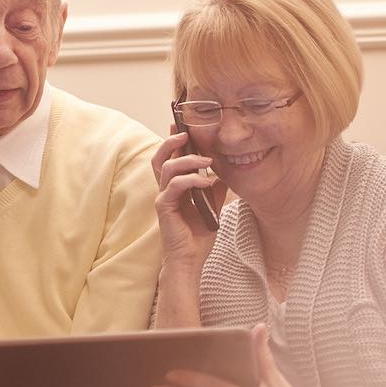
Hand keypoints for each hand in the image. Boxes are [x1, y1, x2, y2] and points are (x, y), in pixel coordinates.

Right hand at [151, 126, 227, 268]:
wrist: (191, 260)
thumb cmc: (198, 236)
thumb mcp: (212, 208)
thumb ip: (216, 190)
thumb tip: (225, 173)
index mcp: (175, 188)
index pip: (170, 159)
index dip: (174, 141)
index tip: (184, 126)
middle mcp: (165, 190)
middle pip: (160, 157)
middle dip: (171, 141)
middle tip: (186, 132)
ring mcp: (163, 198)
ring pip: (168, 168)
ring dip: (188, 160)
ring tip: (207, 160)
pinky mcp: (164, 207)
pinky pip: (175, 186)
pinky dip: (191, 180)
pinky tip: (206, 182)